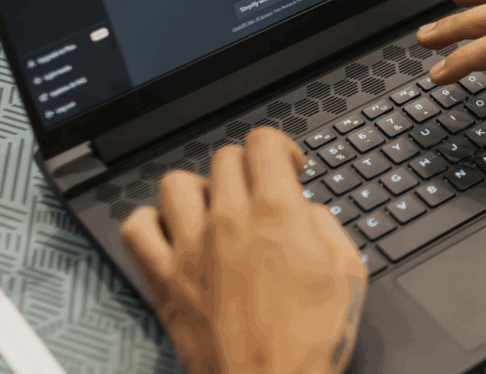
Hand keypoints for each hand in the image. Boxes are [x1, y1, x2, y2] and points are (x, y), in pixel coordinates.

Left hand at [120, 127, 366, 373]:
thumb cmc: (308, 343)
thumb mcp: (346, 273)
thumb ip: (325, 226)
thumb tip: (304, 210)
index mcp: (277, 214)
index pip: (262, 142)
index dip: (279, 147)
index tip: (286, 167)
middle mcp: (229, 221)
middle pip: (224, 157)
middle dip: (247, 167)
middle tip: (259, 192)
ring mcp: (190, 249)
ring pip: (177, 182)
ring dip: (200, 189)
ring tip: (216, 209)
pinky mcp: (164, 280)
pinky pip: (138, 227)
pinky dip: (152, 222)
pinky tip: (175, 233)